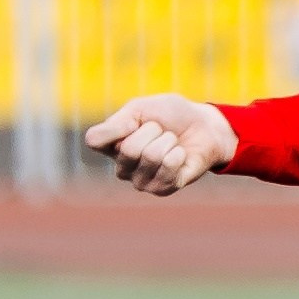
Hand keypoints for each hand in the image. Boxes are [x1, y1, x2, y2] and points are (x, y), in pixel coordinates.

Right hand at [84, 93, 237, 195]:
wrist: (204, 127)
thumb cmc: (170, 115)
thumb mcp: (140, 108)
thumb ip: (119, 122)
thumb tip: (106, 143)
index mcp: (109, 145)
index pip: (94, 140)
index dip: (117, 127)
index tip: (134, 120)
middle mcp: (121, 167)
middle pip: (129, 149)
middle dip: (153, 131)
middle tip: (161, 131)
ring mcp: (141, 182)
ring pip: (151, 157)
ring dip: (168, 142)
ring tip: (172, 142)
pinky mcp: (162, 190)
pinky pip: (168, 168)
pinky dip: (179, 154)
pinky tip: (180, 155)